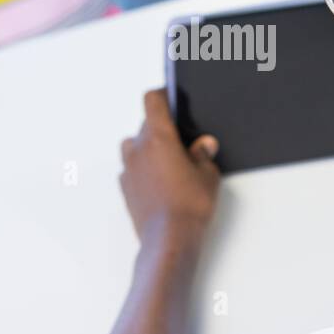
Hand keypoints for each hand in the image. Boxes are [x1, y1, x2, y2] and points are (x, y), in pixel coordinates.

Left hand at [119, 89, 220, 250]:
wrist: (169, 239)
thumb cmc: (190, 205)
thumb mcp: (208, 175)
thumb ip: (204, 154)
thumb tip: (203, 145)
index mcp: (159, 137)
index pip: (152, 101)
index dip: (162, 95)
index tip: (171, 97)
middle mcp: (139, 149)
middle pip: (145, 124)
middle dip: (163, 127)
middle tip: (183, 139)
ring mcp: (128, 169)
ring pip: (134, 145)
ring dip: (148, 147)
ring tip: (169, 161)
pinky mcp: (125, 188)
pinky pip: (131, 168)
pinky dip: (142, 168)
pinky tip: (159, 181)